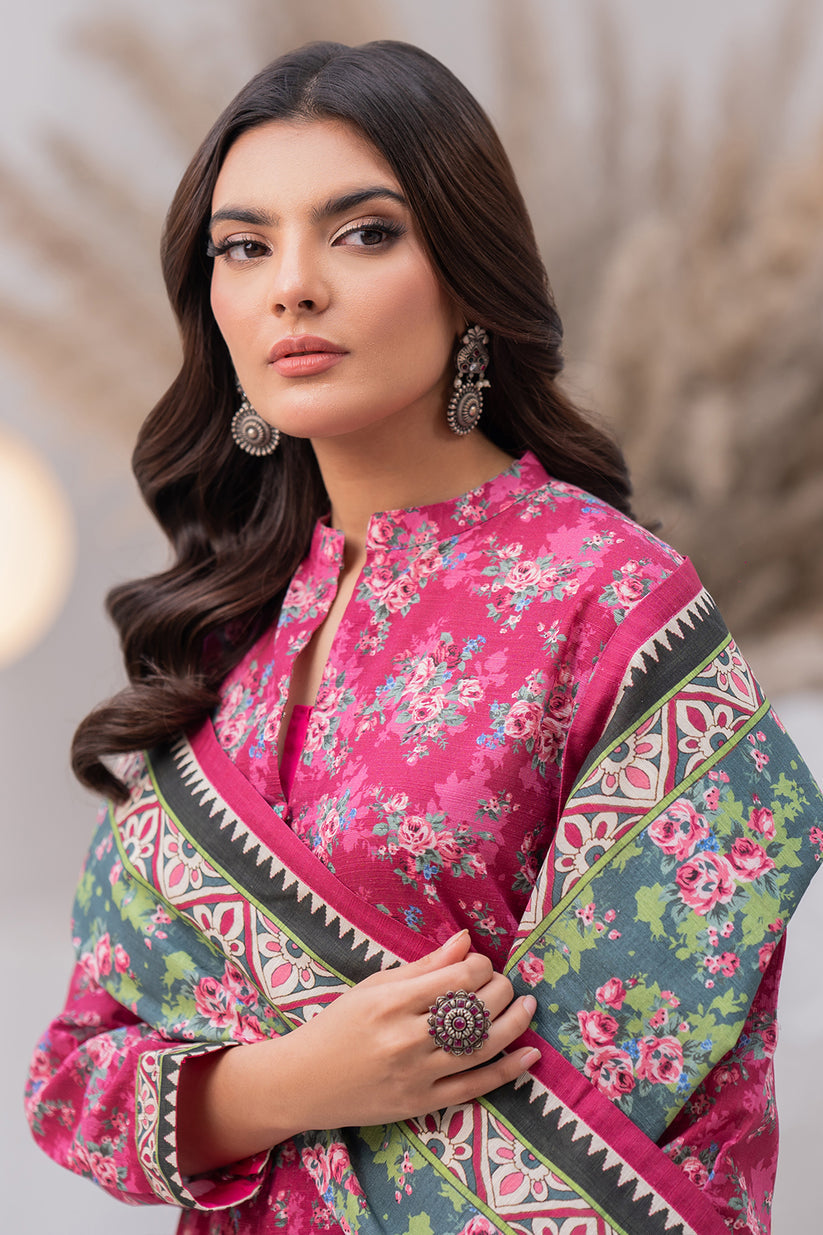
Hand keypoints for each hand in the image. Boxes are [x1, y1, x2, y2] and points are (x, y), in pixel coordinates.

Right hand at [177, 930, 539, 1174]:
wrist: (303, 1082)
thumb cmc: (339, 1026)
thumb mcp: (375, 987)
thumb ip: (424, 965)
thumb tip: (466, 940)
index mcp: (392, 1002)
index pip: (456, 979)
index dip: (480, 967)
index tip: (480, 965)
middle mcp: (406, 1038)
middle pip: (473, 1011)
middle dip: (500, 990)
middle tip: (505, 983)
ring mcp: (416, 1075)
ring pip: (481, 1048)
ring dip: (513, 1024)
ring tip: (528, 1006)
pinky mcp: (422, 1104)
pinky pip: (475, 1087)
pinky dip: (507, 1070)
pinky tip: (530, 1054)